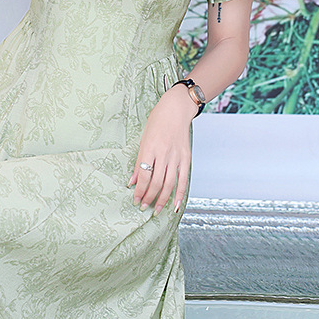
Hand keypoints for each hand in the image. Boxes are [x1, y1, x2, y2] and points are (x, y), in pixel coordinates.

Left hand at [127, 87, 194, 215]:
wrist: (176, 109)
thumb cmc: (157, 121)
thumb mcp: (143, 139)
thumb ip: (139, 162)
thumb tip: (133, 181)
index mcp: (150, 148)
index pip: (144, 176)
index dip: (140, 191)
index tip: (135, 199)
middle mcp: (164, 154)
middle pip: (156, 182)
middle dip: (149, 198)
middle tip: (144, 207)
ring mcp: (176, 156)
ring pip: (169, 184)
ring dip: (162, 199)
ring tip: (157, 209)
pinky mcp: (186, 157)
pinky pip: (183, 179)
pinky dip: (180, 194)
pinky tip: (176, 205)